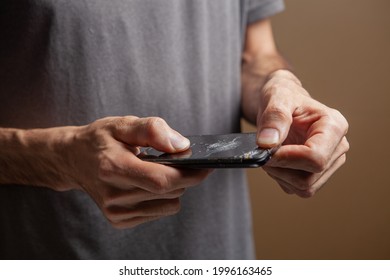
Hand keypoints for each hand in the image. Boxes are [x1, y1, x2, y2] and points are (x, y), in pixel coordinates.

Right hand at [62, 116, 210, 227]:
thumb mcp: (122, 124)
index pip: (162, 180)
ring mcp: (116, 212)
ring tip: (154, 171)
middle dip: (183, 176)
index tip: (205, 165)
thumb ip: (152, 130)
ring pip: (169, 204)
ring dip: (172, 187)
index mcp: (113, 168)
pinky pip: (159, 211)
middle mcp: (114, 196)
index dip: (190, 174)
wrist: (73, 160)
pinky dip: (161, 197)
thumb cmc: (100, 139)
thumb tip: (182, 146)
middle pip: (169, 192)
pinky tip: (145, 184)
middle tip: (178, 160)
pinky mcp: (119, 221)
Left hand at [256, 70, 348, 197]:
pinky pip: (296, 189)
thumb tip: (268, 143)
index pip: (316, 158)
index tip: (267, 149)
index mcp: (334, 126)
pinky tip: (277, 160)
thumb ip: (274, 117)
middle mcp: (337, 148)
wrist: (280, 103)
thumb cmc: (282, 96)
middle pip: (309, 178)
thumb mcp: (276, 97)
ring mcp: (329, 163)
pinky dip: (281, 178)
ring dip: (280, 174)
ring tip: (271, 152)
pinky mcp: (316, 175)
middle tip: (265, 149)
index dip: (287, 158)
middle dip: (281, 167)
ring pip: (304, 187)